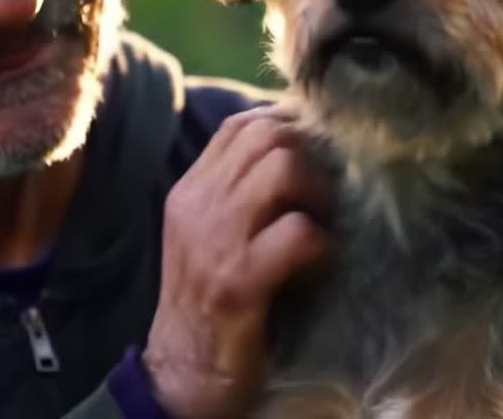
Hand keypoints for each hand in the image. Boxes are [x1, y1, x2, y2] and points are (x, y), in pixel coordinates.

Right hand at [144, 106, 331, 418]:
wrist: (180, 377)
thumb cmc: (209, 305)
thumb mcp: (210, 237)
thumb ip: (240, 195)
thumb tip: (300, 153)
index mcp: (191, 191)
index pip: (241, 126)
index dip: (289, 130)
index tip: (317, 159)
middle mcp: (198, 205)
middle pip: (268, 136)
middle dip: (311, 160)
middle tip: (323, 201)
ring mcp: (215, 241)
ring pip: (283, 168)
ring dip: (319, 194)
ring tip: (322, 226)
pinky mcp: (239, 281)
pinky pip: (298, 232)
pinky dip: (322, 243)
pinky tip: (321, 265)